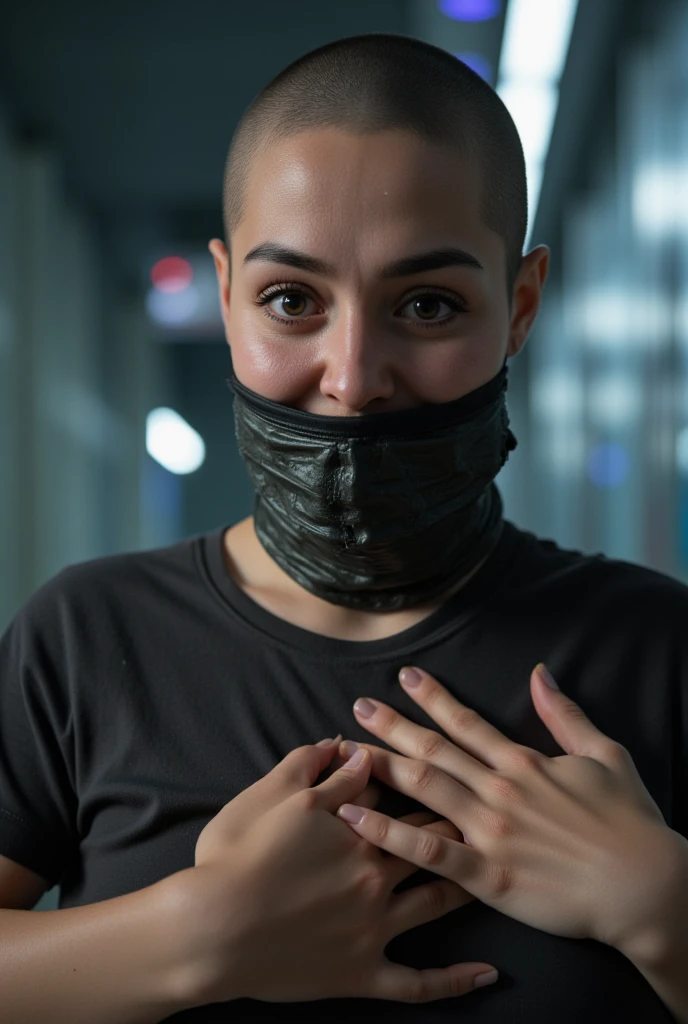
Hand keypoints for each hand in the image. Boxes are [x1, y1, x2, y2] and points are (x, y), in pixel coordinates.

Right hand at [184, 737, 497, 1006]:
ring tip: (495, 868)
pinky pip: (418, 983)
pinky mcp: (363, 973)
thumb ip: (314, 766)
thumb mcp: (271, 795)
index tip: (436, 764)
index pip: (397, 793)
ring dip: (467, 882)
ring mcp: (374, 927)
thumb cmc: (235, 858)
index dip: (414, 775)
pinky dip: (454, 980)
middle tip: (487, 809)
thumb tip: (349, 745)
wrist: (211, 930)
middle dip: (458, 822)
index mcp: (356, 830)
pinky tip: (487, 974)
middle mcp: (375, 875)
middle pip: (428, 841)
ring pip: (436, 901)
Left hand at [336, 663, 674, 952]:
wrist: (646, 886)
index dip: (433, 697)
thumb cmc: (630, 822)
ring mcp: (490, 832)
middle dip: (392, 726)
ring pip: (424, 791)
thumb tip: (540, 672)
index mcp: (524, 762)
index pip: (466, 722)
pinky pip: (428, 852)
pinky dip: (389, 833)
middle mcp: (499, 790)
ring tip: (345, 753)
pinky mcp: (488, 876)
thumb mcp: (605, 754)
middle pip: (434, 751)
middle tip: (357, 706)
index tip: (404, 677)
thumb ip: (565, 714)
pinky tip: (356, 816)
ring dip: (382, 767)